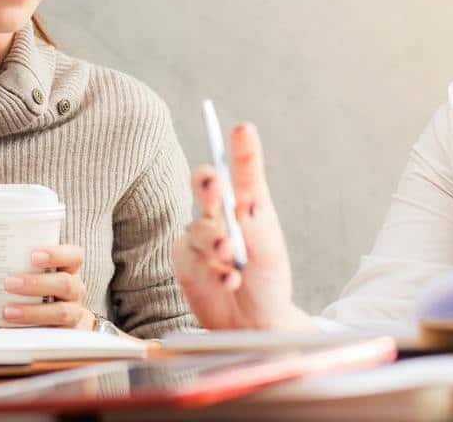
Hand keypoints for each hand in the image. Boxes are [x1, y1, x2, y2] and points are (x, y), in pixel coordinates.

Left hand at [0, 245, 95, 328]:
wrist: (60, 324)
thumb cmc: (38, 294)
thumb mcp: (23, 279)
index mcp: (68, 270)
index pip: (74, 256)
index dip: (58, 253)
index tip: (33, 255)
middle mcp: (75, 290)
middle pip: (66, 283)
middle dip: (37, 283)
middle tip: (9, 283)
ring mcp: (74, 314)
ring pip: (62, 312)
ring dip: (33, 311)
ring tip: (7, 311)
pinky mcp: (68, 336)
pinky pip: (56, 336)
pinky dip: (34, 334)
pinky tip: (13, 333)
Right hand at [171, 122, 314, 330]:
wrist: (253, 323)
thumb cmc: (267, 281)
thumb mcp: (268, 249)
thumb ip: (254, 223)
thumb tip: (242, 199)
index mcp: (248, 204)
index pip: (243, 171)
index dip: (242, 149)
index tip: (244, 129)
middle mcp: (220, 213)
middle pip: (206, 185)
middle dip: (208, 183)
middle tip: (215, 184)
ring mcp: (200, 235)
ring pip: (199, 226)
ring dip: (215, 242)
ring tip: (231, 260)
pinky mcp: (183, 259)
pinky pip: (190, 255)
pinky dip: (211, 269)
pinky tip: (227, 280)